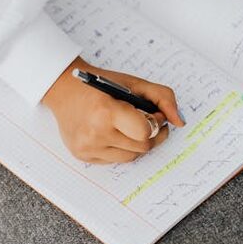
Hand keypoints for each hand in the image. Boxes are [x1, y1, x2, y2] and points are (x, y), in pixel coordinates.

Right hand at [42, 57, 183, 163]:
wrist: (63, 89)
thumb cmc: (99, 85)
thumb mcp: (133, 83)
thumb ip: (163, 98)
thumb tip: (179, 121)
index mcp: (106, 111)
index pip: (144, 132)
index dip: (155, 124)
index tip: (154, 114)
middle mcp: (94, 133)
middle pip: (142, 148)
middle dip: (151, 135)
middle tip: (148, 121)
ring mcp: (87, 147)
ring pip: (131, 157)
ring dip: (136, 143)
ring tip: (129, 126)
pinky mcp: (83, 156)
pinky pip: (115, 160)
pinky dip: (120, 148)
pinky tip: (113, 133)